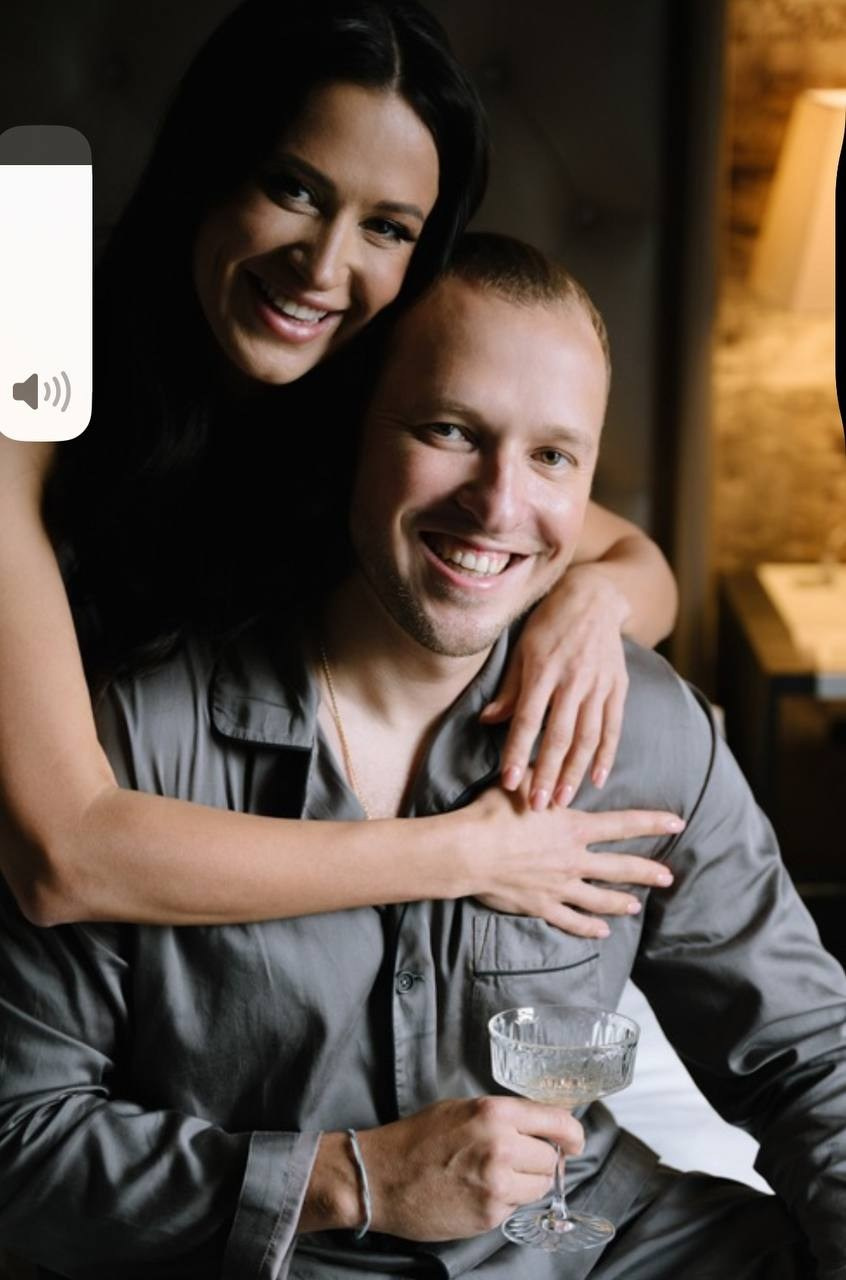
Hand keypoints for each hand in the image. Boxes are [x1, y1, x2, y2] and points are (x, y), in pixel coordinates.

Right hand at [358, 1097, 582, 1241]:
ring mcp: (497, 1183)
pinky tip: (481, 1192)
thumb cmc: (417, 1139)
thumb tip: (539, 1126)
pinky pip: (517, 1207)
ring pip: (541, 1186)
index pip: (557, 1121)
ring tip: (498, 1177)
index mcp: (495, 1112)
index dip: (572, 1133)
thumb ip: (503, 1116)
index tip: (574, 1141)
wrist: (380, 1177)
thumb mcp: (462, 1109)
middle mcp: (501, 1146)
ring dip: (528, 1183)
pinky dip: (507, 1202)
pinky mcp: (490, 1214)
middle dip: (542, 1160)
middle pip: (553, 1157)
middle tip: (519, 1160)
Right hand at [462, 785, 680, 939]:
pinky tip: (602, 931)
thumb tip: (550, 758)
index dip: (653, 823)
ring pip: (599, 898)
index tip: (678, 823)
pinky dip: (588, 928)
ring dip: (621, 901)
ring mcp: (559, 886)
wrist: (469, 851)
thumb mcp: (520, 781)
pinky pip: (571, 920)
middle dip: (647, 871)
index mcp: (573, 828)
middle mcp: (573, 859)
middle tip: (668, 877)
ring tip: (637, 905)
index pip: (623, 824)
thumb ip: (542, 773)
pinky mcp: (541, 906)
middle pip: (619, 867)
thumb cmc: (492, 813)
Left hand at [481, 566, 630, 808]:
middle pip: (559, 735)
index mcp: (543, 670)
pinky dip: (606, 755)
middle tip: (537, 806)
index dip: (518, 752)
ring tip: (562, 800)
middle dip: (547, 773)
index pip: (527, 719)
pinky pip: (613, 727)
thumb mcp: (521, 649)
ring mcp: (599, 685)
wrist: (593, 598)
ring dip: (575, 773)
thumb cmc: (548, 624)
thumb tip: (488, 721)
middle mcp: (573, 680)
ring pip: (587, 737)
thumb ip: (509, 688)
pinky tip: (597, 779)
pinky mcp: (617, 687)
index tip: (510, 782)